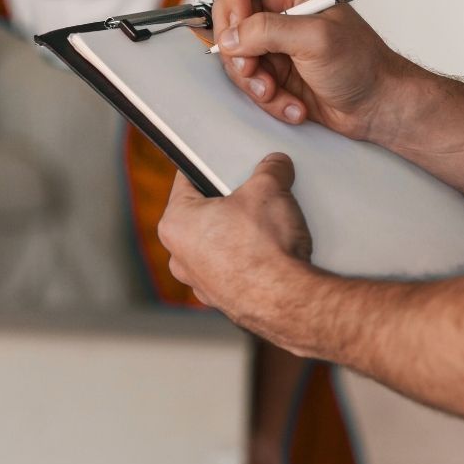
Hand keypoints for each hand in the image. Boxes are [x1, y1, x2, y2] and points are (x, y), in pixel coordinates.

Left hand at [158, 154, 310, 328]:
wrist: (287, 300)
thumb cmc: (264, 247)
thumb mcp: (268, 188)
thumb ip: (270, 169)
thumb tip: (275, 164)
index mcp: (175, 222)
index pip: (187, 179)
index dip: (210, 165)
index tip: (225, 163)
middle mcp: (179, 256)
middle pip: (203, 212)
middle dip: (229, 201)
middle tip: (252, 193)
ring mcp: (201, 282)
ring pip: (218, 242)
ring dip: (240, 232)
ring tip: (267, 224)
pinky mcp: (224, 300)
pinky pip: (234, 268)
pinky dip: (250, 259)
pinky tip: (272, 253)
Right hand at [213, 0, 407, 141]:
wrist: (377, 105)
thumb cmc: (362, 64)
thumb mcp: (316, 39)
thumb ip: (268, 31)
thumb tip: (230, 37)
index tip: (242, 28)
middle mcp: (278, 7)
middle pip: (227, 14)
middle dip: (238, 49)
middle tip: (254, 68)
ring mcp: (272, 39)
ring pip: (232, 52)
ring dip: (253, 80)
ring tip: (276, 91)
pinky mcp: (271, 67)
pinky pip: (247, 80)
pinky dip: (265, 97)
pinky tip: (291, 103)